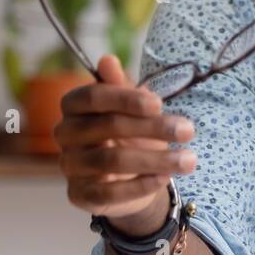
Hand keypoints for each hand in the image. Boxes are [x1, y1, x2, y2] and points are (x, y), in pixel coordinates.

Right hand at [56, 55, 196, 233]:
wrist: (130, 178)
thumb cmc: (131, 134)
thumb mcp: (133, 108)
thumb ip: (122, 87)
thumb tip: (107, 60)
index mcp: (74, 106)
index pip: (93, 97)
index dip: (125, 99)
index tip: (159, 103)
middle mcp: (65, 134)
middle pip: (107, 127)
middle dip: (153, 128)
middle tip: (188, 131)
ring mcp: (69, 165)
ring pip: (111, 161)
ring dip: (156, 160)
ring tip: (188, 160)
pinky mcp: (79, 194)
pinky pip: (108, 193)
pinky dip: (140, 185)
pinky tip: (164, 179)